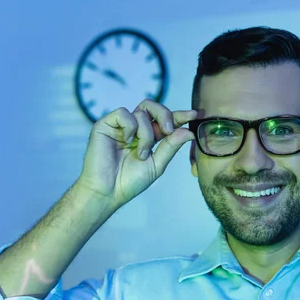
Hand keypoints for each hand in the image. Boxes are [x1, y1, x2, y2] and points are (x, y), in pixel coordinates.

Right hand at [76, 99, 196, 209]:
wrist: (108, 192)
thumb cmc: (130, 182)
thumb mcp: (157, 164)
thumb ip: (171, 146)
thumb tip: (189, 132)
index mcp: (148, 137)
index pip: (165, 121)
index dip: (180, 116)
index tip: (194, 114)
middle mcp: (135, 129)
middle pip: (153, 107)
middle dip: (165, 114)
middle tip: (168, 130)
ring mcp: (120, 126)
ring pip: (142, 113)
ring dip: (146, 134)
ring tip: (141, 153)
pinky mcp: (105, 125)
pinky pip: (124, 114)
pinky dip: (130, 127)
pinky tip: (127, 141)